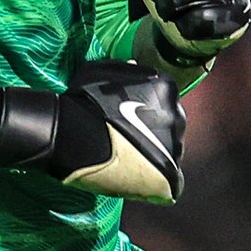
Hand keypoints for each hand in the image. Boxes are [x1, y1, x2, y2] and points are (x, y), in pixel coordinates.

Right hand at [0, 61, 183, 202]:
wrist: (73, 135)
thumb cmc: (82, 101)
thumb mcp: (99, 73)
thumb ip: (123, 71)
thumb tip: (136, 66)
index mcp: (165, 89)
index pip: (164, 105)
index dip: (146, 116)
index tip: (128, 124)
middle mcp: (177, 116)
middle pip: (170, 129)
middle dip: (154, 137)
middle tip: (127, 144)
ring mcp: (175, 147)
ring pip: (171, 155)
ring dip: (155, 159)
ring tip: (127, 164)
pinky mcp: (169, 175)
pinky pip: (171, 182)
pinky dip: (157, 184)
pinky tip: (137, 182)